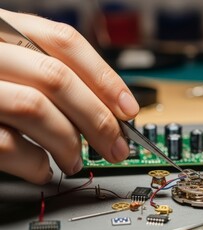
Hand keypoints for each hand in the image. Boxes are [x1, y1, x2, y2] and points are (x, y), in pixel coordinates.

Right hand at [0, 9, 139, 183]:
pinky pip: (5, 143)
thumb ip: (47, 70)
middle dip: (98, 119)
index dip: (105, 77)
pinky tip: (43, 168)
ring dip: (68, 143)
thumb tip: (107, 105)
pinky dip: (34, 162)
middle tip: (116, 146)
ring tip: (76, 160)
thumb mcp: (11, 60)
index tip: (129, 109)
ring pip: (35, 109)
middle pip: (58, 78)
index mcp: (3, 26)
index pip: (65, 41)